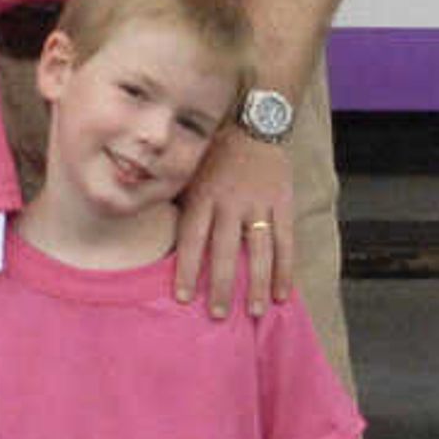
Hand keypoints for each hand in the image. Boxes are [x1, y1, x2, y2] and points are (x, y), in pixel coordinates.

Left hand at [170, 124, 295, 320]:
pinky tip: (283, 293)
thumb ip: (177, 202)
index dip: (188, 270)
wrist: (255, 122)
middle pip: (225, 251)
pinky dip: (285, 269)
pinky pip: (285, 241)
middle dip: (222, 286)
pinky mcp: (282, 203)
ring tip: (255, 312)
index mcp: (203, 195)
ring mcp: (258, 204)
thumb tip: (153, 233)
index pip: (193, 239)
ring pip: (259, 250)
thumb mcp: (189, 172)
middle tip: (219, 316)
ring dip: (258, 284)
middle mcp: (230, 202)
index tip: (183, 298)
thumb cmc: (214, 153)